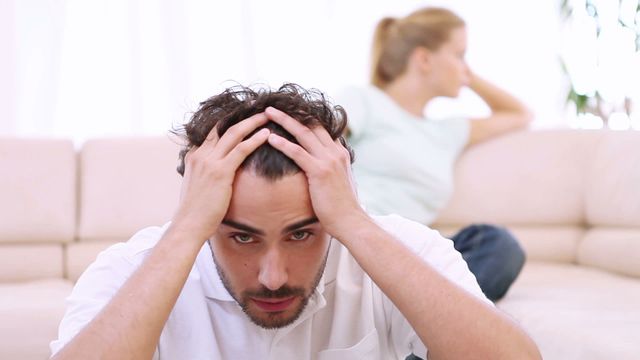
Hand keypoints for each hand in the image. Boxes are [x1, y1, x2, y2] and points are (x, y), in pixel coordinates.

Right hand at [172, 113, 269, 241]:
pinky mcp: (221, 171)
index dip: (229, 122)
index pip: (213, 132)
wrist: (188, 224)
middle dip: (242, 116)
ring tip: (267, 116)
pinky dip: (255, 139)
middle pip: (224, 127)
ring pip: (234, 133)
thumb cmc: (195, 211)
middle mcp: (201, 154)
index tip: (244, 115)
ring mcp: (210, 161)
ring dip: (252, 122)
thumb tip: (214, 174)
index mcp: (194, 156)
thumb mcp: (196, 186)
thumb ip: (204, 174)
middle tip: (258, 108)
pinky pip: (242, 149)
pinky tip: (266, 134)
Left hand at [264, 106, 367, 238]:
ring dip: (284, 121)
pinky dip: (283, 143)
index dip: (304, 119)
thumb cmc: (342, 207)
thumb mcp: (340, 182)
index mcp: (339, 153)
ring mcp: (329, 160)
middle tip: (273, 106)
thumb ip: (332, 170)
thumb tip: (322, 169)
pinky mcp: (320, 171)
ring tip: (268, 112)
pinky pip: (298, 152)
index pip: (320, 129)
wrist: (350, 221)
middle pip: (311, 125)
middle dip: (292, 113)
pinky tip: (270, 138)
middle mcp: (335, 152)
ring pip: (303, 133)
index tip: (288, 111)